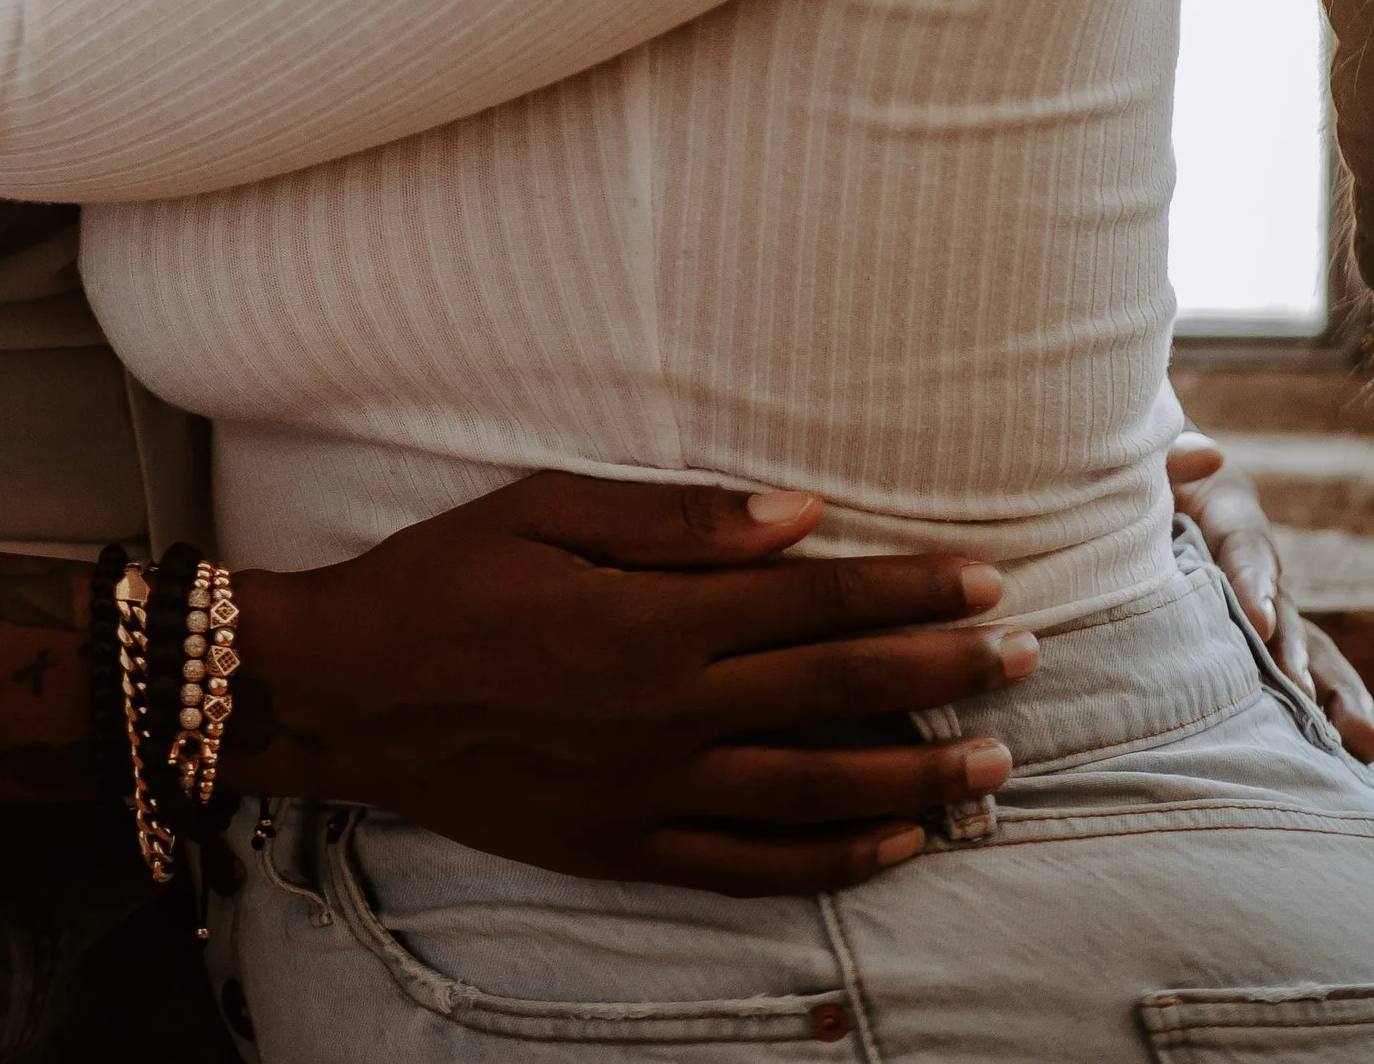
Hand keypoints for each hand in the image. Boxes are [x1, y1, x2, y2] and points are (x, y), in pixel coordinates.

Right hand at [233, 470, 1035, 894]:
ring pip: (817, 792)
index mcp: (654, 620)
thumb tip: (800, 514)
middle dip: (941, 671)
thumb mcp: (545, 509)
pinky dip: (834, 862)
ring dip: (915, 775)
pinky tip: (897, 846)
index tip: (985, 577)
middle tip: (1026, 654)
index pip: (816, 601)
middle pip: (836, 692)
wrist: (347, 688)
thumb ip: (678, 519)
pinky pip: (751, 866)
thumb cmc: (443, 576)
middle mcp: (669, 712)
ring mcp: (651, 791)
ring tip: (993, 760)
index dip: (909, 589)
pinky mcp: (624, 846)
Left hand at [1168, 431, 1373, 761]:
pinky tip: (1363, 754)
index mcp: (1229, 514)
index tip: (1258, 622)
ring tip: (1369, 743)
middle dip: (1302, 657)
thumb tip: (1209, 454)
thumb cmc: (1146, 475)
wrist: (1150, 490)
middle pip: (1289, 611)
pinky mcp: (1262, 643)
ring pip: (1310, 653)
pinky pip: (1301, 676)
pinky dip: (1330, 712)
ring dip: (1338, 697)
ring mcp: (1267, 610)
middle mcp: (1260, 568)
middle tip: (1306, 695)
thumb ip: (1170, 458)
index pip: (1244, 547)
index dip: (1253, 583)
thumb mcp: (1152, 460)